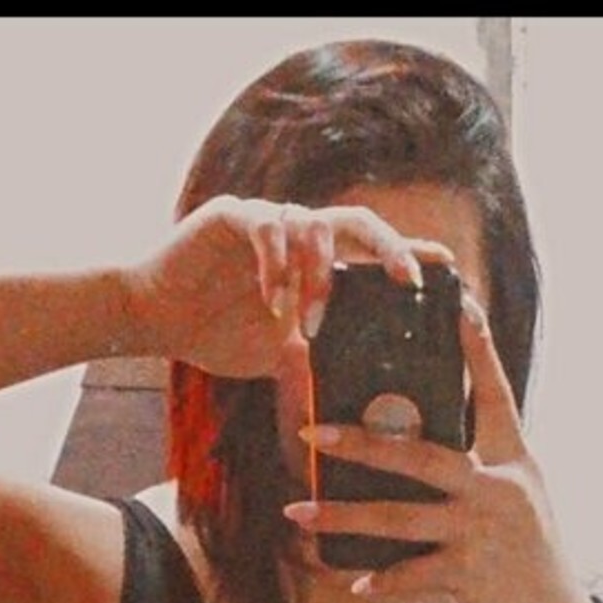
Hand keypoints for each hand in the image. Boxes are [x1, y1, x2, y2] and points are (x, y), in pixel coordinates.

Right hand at [123, 195, 446, 380]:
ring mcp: (265, 219)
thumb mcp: (278, 354)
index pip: (371, 250)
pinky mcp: (231, 216)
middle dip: (389, 247)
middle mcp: (295, 233)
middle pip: (356, 221)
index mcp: (313, 262)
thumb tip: (360, 386)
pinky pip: (266, 226)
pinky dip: (276, 264)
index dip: (409, 254)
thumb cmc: (215, 337)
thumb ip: (317, 354)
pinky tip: (273, 301)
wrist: (154, 321)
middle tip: (409, 280)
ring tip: (308, 319)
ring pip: (312, 223)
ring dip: (318, 274)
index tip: (449, 271)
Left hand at [284, 296, 594, 602]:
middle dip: (361, 443)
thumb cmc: (524, 550)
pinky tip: (354, 582)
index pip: (495, 392)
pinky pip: (412, 574)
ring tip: (298, 511)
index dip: (477, 348)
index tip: (460, 303)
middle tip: (311, 433)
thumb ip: (477, 464)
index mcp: (513, 457)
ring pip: (400, 518)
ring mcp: (483, 532)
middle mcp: (499, 487)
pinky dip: (382, 580)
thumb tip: (408, 441)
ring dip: (343, 515)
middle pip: (421, 455)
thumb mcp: (515, 494)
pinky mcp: (470, 575)